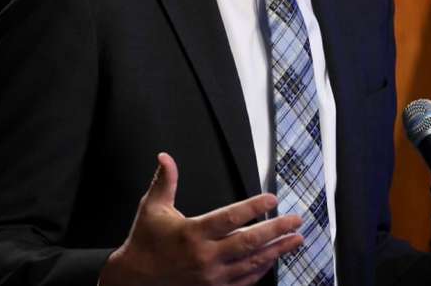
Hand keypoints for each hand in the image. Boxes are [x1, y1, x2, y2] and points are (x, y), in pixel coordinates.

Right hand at [98, 153, 303, 285]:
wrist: (134, 280)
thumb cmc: (145, 242)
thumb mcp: (152, 208)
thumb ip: (165, 181)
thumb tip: (165, 157)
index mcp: (193, 233)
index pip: (231, 217)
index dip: (254, 207)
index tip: (272, 199)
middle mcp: (205, 257)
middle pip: (249, 242)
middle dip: (277, 230)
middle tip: (296, 220)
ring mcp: (211, 277)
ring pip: (252, 263)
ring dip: (277, 250)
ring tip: (296, 240)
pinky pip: (244, 281)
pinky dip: (261, 270)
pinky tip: (272, 260)